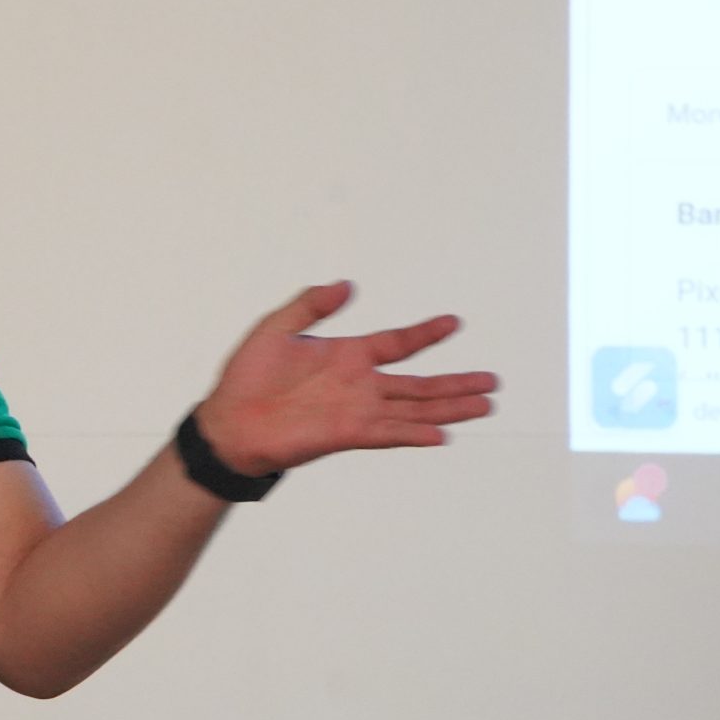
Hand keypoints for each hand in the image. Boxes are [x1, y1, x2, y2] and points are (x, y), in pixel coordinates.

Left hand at [195, 281, 497, 476]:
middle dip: (456, 383)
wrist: (228, 422)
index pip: (397, 343)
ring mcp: (356, 411)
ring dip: (449, 408)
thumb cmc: (246, 378)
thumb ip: (310, 305)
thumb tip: (345, 284)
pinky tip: (441, 434)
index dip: (426, 333)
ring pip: (414, 409)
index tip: (454, 323)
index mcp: (347, 356)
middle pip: (419, 383)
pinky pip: (387, 432)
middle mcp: (359, 385)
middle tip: (492, 381)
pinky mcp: (345, 433)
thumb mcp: (275, 328)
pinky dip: (413, 433)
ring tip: (485, 405)